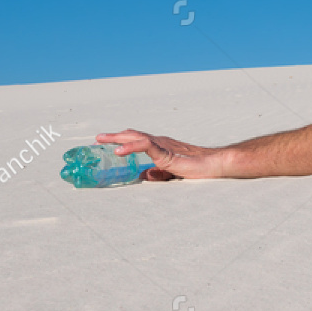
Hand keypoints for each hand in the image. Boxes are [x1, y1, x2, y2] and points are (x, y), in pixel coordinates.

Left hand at [95, 130, 227, 180]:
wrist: (214, 164)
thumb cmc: (197, 167)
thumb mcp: (171, 173)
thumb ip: (157, 174)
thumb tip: (143, 175)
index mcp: (160, 146)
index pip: (137, 139)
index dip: (122, 140)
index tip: (107, 143)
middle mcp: (159, 142)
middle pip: (132, 135)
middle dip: (114, 136)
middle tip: (98, 138)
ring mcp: (162, 145)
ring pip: (135, 137)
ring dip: (117, 138)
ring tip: (102, 140)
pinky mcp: (166, 152)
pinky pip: (145, 146)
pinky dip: (130, 147)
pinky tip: (119, 151)